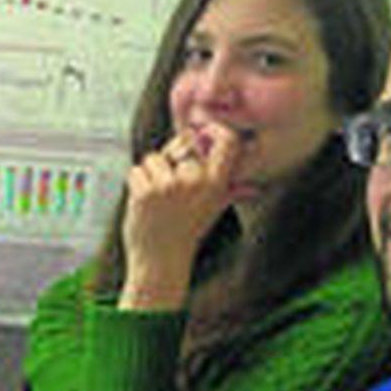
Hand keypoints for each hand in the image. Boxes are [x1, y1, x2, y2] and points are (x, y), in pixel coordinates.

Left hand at [117, 124, 241, 309]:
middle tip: (170, 187)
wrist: (161, 261)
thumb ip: (230, 193)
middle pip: (181, 144)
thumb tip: (255, 189)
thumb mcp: (212, 210)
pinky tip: (144, 205)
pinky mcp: (146, 192)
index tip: (202, 132)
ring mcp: (170, 186)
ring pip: (154, 157)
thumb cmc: (186, 232)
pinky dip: (135, 184)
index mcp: (217, 183)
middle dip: (170, 158)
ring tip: (157, 200)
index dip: (215, 129)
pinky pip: (136, 170)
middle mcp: (196, 182)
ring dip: (150, 174)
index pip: (228, 141)